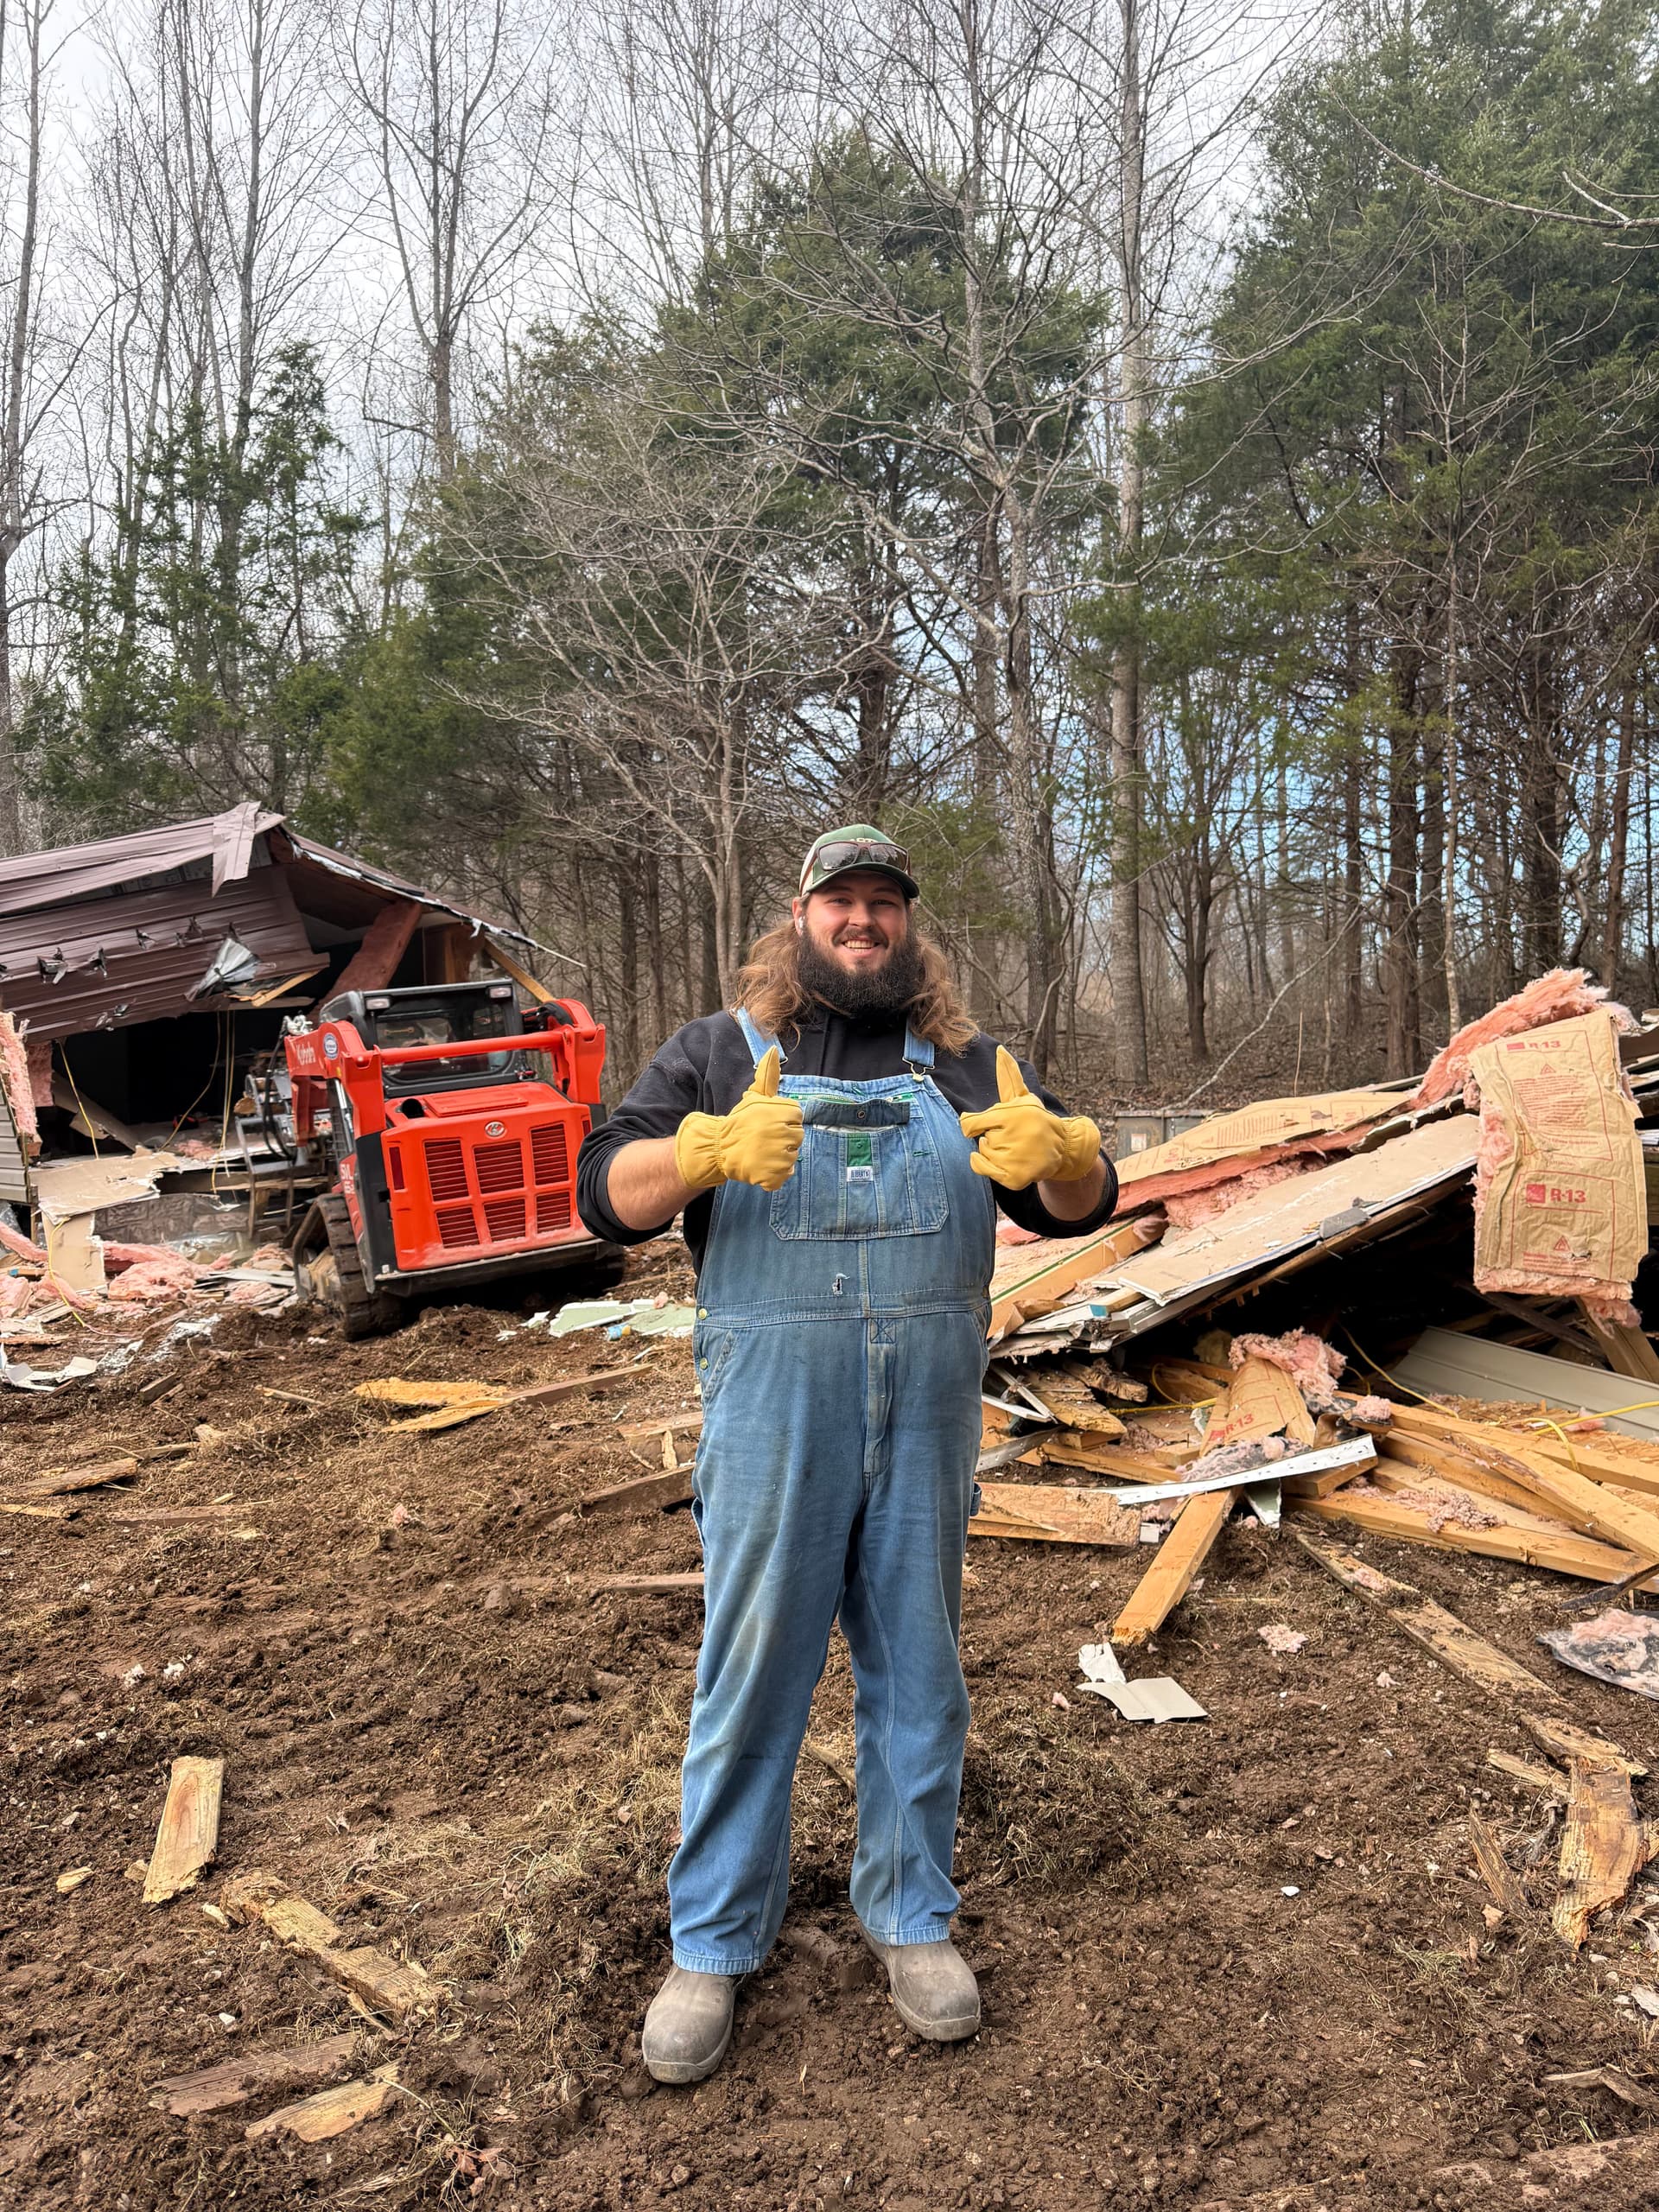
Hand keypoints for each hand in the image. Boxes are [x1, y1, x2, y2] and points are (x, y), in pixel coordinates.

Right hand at [673, 1047, 804, 1191]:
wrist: (717, 1147)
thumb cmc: (739, 1120)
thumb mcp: (754, 1096)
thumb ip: (768, 1075)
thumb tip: (773, 1049)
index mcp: (784, 1112)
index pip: (797, 1117)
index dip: (782, 1121)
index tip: (766, 1123)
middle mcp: (784, 1133)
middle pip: (797, 1138)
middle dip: (781, 1139)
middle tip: (762, 1138)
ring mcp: (780, 1156)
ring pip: (791, 1157)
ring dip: (778, 1157)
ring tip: (760, 1151)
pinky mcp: (774, 1176)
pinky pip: (784, 1176)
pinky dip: (773, 1174)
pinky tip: (760, 1166)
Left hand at [959, 1047, 1101, 1189]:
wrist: (1060, 1147)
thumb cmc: (1035, 1119)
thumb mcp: (1022, 1096)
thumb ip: (1008, 1075)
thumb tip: (1000, 1050)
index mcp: (1013, 1115)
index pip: (971, 1124)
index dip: (974, 1125)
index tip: (987, 1125)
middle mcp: (1015, 1136)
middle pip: (981, 1139)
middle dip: (992, 1137)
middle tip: (1013, 1137)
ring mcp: (1015, 1158)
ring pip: (983, 1154)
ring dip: (992, 1152)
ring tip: (1014, 1148)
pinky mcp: (1014, 1177)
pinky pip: (984, 1170)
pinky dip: (984, 1165)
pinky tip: (1000, 1161)